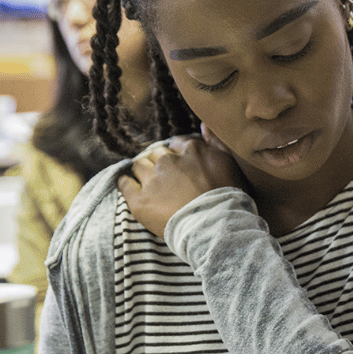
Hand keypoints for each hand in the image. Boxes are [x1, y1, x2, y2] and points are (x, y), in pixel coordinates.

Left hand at [117, 135, 244, 237]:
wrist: (214, 228)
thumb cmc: (227, 197)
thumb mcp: (228, 163)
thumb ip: (215, 141)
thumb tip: (203, 126)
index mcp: (190, 150)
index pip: (176, 144)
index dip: (178, 154)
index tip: (182, 165)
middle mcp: (168, 161)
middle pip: (156, 153)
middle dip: (160, 162)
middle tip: (167, 177)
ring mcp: (152, 180)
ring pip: (139, 165)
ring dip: (143, 171)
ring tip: (150, 183)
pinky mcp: (140, 200)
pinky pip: (124, 184)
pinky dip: (126, 183)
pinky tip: (130, 186)